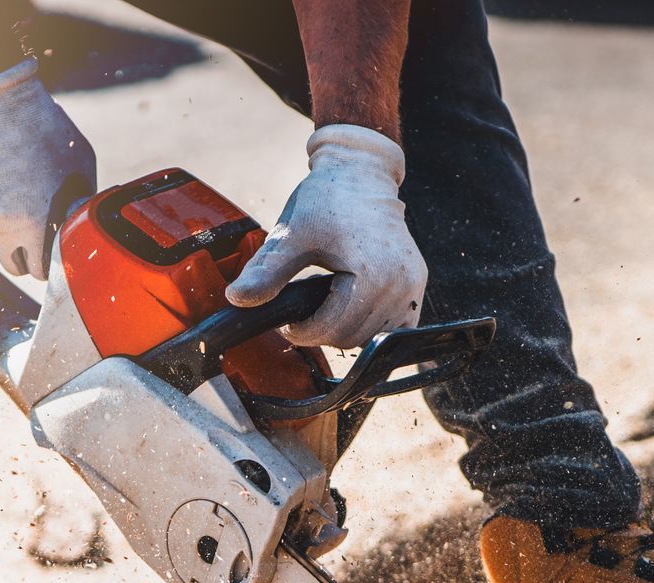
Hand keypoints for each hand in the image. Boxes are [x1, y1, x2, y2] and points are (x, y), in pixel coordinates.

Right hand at [0, 58, 94, 281]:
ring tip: (13, 192)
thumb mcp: (80, 166)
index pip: (40, 271)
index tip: (50, 249)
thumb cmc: (44, 129)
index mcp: (35, 226)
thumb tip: (80, 226)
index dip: (47, 261)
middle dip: (24, 254)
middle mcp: (1, 229)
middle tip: (33, 231)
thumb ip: (79, 204)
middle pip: (12, 266)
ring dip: (2, 228)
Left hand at [225, 125, 426, 348]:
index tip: (289, 321)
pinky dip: (369, 325)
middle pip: (352, 338)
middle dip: (322, 331)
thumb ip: (266, 272)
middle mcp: (400, 283)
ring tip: (326, 302)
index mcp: (372, 274)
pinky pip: (393, 326)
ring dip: (344, 329)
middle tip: (304, 310)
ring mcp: (413, 285)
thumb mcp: (291, 236)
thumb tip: (235, 299)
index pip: (333, 330)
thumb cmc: (327, 199)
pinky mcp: (417, 284)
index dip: (303, 332)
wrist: (361, 172)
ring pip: (372, 337)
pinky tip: (349, 305)